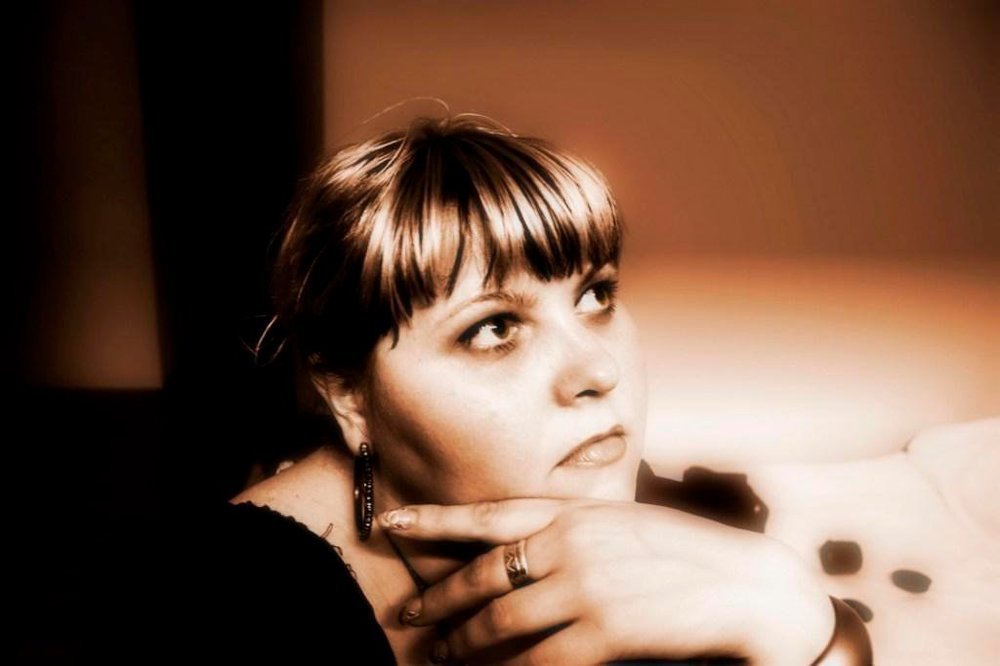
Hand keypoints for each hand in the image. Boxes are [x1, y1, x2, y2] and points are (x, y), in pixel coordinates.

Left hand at [379, 499, 833, 665]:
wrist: (748, 585)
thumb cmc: (686, 554)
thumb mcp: (623, 525)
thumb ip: (571, 534)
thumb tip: (522, 557)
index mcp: (576, 512)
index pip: (489, 514)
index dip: (434, 519)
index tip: (390, 522)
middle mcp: (571, 544)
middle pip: (483, 575)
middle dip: (438, 598)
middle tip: (406, 616)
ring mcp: (585, 588)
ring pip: (500, 622)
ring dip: (463, 643)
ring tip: (438, 656)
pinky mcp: (604, 633)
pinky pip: (537, 661)